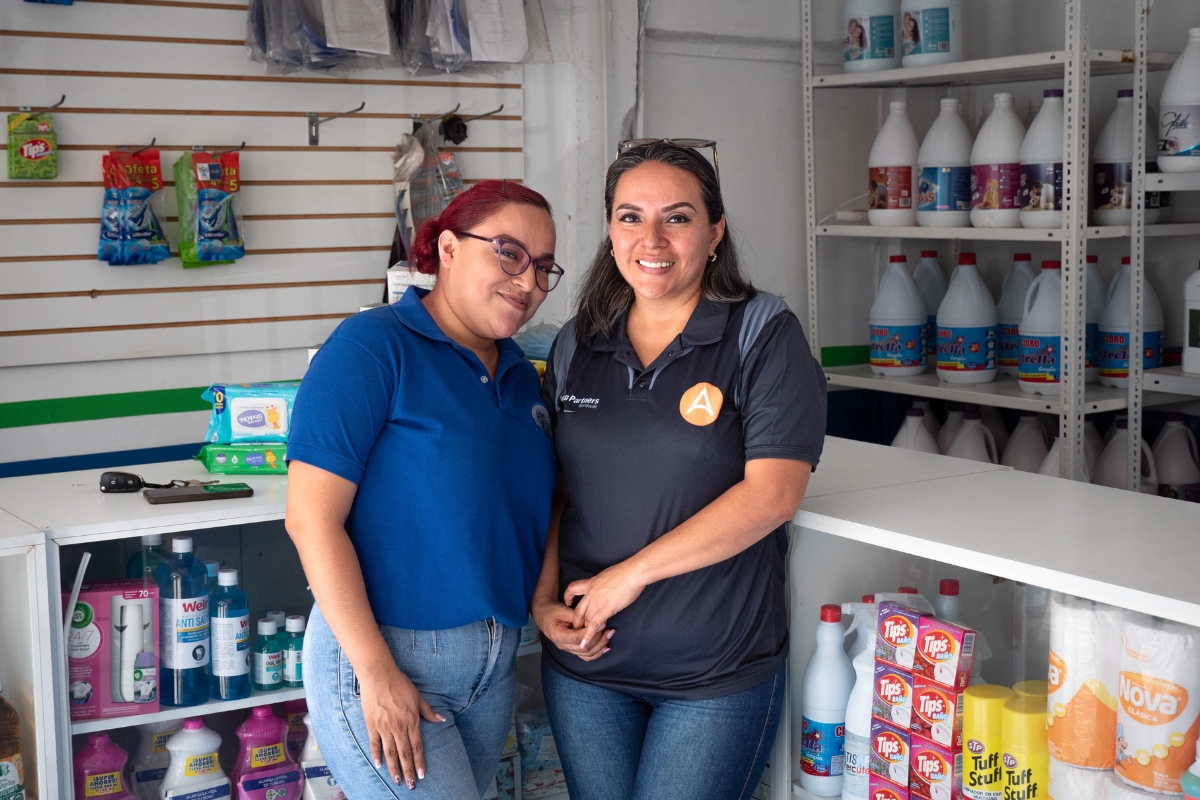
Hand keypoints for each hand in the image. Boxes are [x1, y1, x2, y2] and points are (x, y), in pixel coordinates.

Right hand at [356, 662, 445, 788]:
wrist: (378, 675)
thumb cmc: (399, 684)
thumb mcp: (417, 696)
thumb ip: (428, 711)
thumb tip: (441, 720)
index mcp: (411, 720)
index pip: (417, 746)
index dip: (420, 761)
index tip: (422, 775)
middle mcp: (399, 727)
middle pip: (404, 753)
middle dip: (409, 770)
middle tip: (411, 785)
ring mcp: (384, 727)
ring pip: (390, 752)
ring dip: (394, 768)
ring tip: (398, 780)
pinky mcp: (372, 725)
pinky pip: (374, 743)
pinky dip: (377, 755)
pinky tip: (379, 765)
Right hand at [531, 594, 610, 660]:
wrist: (544, 615)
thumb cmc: (553, 611)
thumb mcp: (564, 610)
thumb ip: (578, 617)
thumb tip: (594, 620)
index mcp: (558, 635)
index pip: (577, 638)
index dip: (591, 632)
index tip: (602, 624)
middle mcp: (562, 645)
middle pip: (584, 649)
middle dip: (599, 639)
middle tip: (609, 629)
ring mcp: (567, 649)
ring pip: (587, 655)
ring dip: (600, 646)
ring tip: (609, 635)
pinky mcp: (572, 649)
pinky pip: (586, 656)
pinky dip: (597, 653)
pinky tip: (606, 647)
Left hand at [563, 560, 646, 648]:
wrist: (633, 573)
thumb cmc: (626, 572)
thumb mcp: (609, 575)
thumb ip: (604, 584)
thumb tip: (607, 587)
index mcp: (591, 582)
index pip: (573, 588)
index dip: (568, 596)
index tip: (568, 602)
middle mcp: (590, 593)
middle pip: (578, 610)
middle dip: (576, 622)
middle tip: (577, 630)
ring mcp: (596, 601)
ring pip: (585, 619)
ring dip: (583, 630)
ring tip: (582, 640)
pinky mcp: (605, 609)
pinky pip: (593, 625)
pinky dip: (588, 636)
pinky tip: (584, 643)